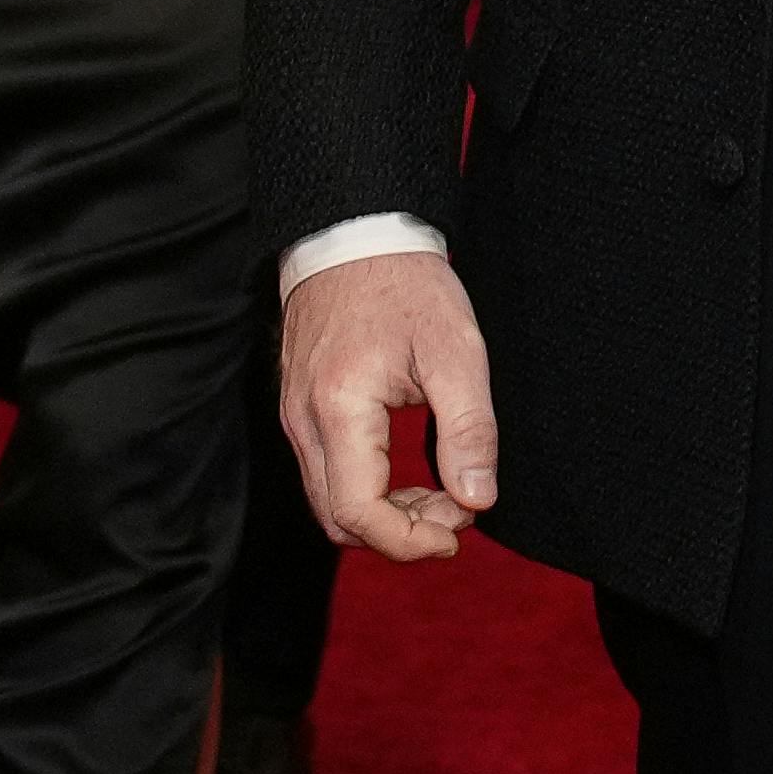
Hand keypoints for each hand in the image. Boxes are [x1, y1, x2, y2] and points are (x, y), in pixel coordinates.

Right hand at [280, 253, 497, 564]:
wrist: (356, 233)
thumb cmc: (407, 284)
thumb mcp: (456, 350)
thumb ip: (468, 429)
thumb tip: (478, 499)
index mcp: (339, 407)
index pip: (358, 513)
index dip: (410, 540)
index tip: (458, 530)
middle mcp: (303, 420)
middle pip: (338, 520)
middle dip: (402, 531)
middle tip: (458, 508)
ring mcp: (295, 416)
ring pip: (329, 503)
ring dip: (386, 514)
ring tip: (442, 491)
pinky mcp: (299, 409)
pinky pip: (326, 474)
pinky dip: (368, 490)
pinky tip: (410, 473)